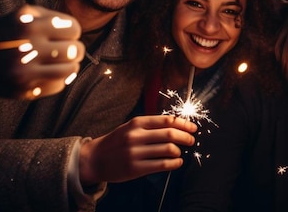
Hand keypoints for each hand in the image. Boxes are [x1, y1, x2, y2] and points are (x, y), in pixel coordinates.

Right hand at [0, 5, 84, 98]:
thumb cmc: (7, 34)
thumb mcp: (23, 16)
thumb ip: (52, 18)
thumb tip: (76, 34)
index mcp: (28, 25)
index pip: (74, 29)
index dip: (71, 32)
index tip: (63, 35)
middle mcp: (25, 48)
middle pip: (75, 49)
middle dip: (73, 49)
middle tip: (64, 51)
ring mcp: (24, 72)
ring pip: (71, 69)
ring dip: (69, 66)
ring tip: (59, 63)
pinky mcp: (24, 91)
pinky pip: (58, 86)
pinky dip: (55, 80)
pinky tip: (42, 74)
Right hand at [78, 115, 197, 185]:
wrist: (94, 158)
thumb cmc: (117, 141)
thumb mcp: (131, 126)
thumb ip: (151, 125)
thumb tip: (177, 124)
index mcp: (137, 123)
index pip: (167, 120)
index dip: (184, 124)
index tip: (193, 128)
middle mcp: (136, 136)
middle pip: (170, 134)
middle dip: (185, 137)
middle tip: (191, 140)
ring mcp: (135, 152)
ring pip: (168, 149)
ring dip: (179, 151)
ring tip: (179, 152)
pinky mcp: (135, 168)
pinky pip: (162, 165)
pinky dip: (174, 163)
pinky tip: (177, 162)